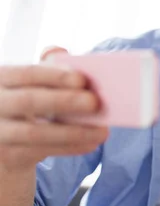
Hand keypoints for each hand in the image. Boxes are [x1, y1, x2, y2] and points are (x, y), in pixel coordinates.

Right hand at [0, 47, 108, 171]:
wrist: (5, 143)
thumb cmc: (27, 102)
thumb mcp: (32, 83)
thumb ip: (46, 67)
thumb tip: (60, 51)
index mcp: (2, 78)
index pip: (27, 73)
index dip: (54, 76)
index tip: (82, 79)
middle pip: (28, 101)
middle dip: (63, 101)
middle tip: (95, 102)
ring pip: (34, 133)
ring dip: (73, 132)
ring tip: (103, 131)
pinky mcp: (8, 154)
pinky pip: (41, 152)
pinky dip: (70, 148)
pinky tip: (92, 143)